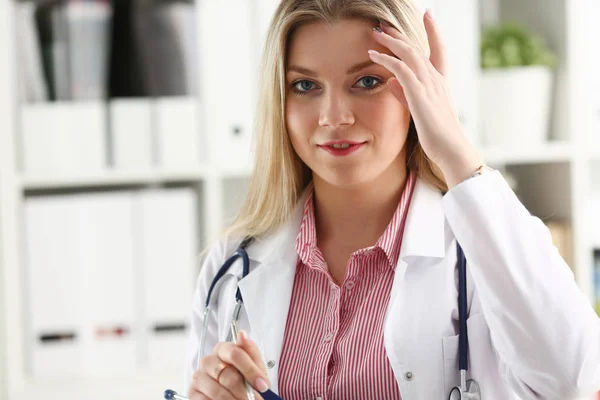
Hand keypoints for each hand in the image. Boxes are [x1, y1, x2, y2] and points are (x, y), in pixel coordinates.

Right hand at [189, 331, 269, 399]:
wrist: (241, 396)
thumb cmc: (247, 381)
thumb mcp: (255, 366)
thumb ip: (250, 351)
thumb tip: (242, 334)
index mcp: (222, 349)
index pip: (235, 353)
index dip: (250, 370)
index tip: (262, 384)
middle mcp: (208, 361)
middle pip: (227, 374)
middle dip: (243, 390)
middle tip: (252, 398)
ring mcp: (198, 377)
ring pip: (217, 391)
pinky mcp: (193, 393)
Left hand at [368, 9, 483, 187]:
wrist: (451, 150)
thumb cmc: (438, 136)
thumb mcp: (419, 111)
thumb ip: (406, 94)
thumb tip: (392, 82)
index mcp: (441, 83)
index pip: (439, 50)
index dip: (434, 31)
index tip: (429, 14)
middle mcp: (437, 80)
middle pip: (418, 48)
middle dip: (400, 34)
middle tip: (385, 24)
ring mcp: (430, 85)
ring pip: (409, 53)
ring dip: (390, 41)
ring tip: (375, 32)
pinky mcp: (419, 94)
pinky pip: (400, 69)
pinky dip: (386, 58)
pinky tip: (373, 54)